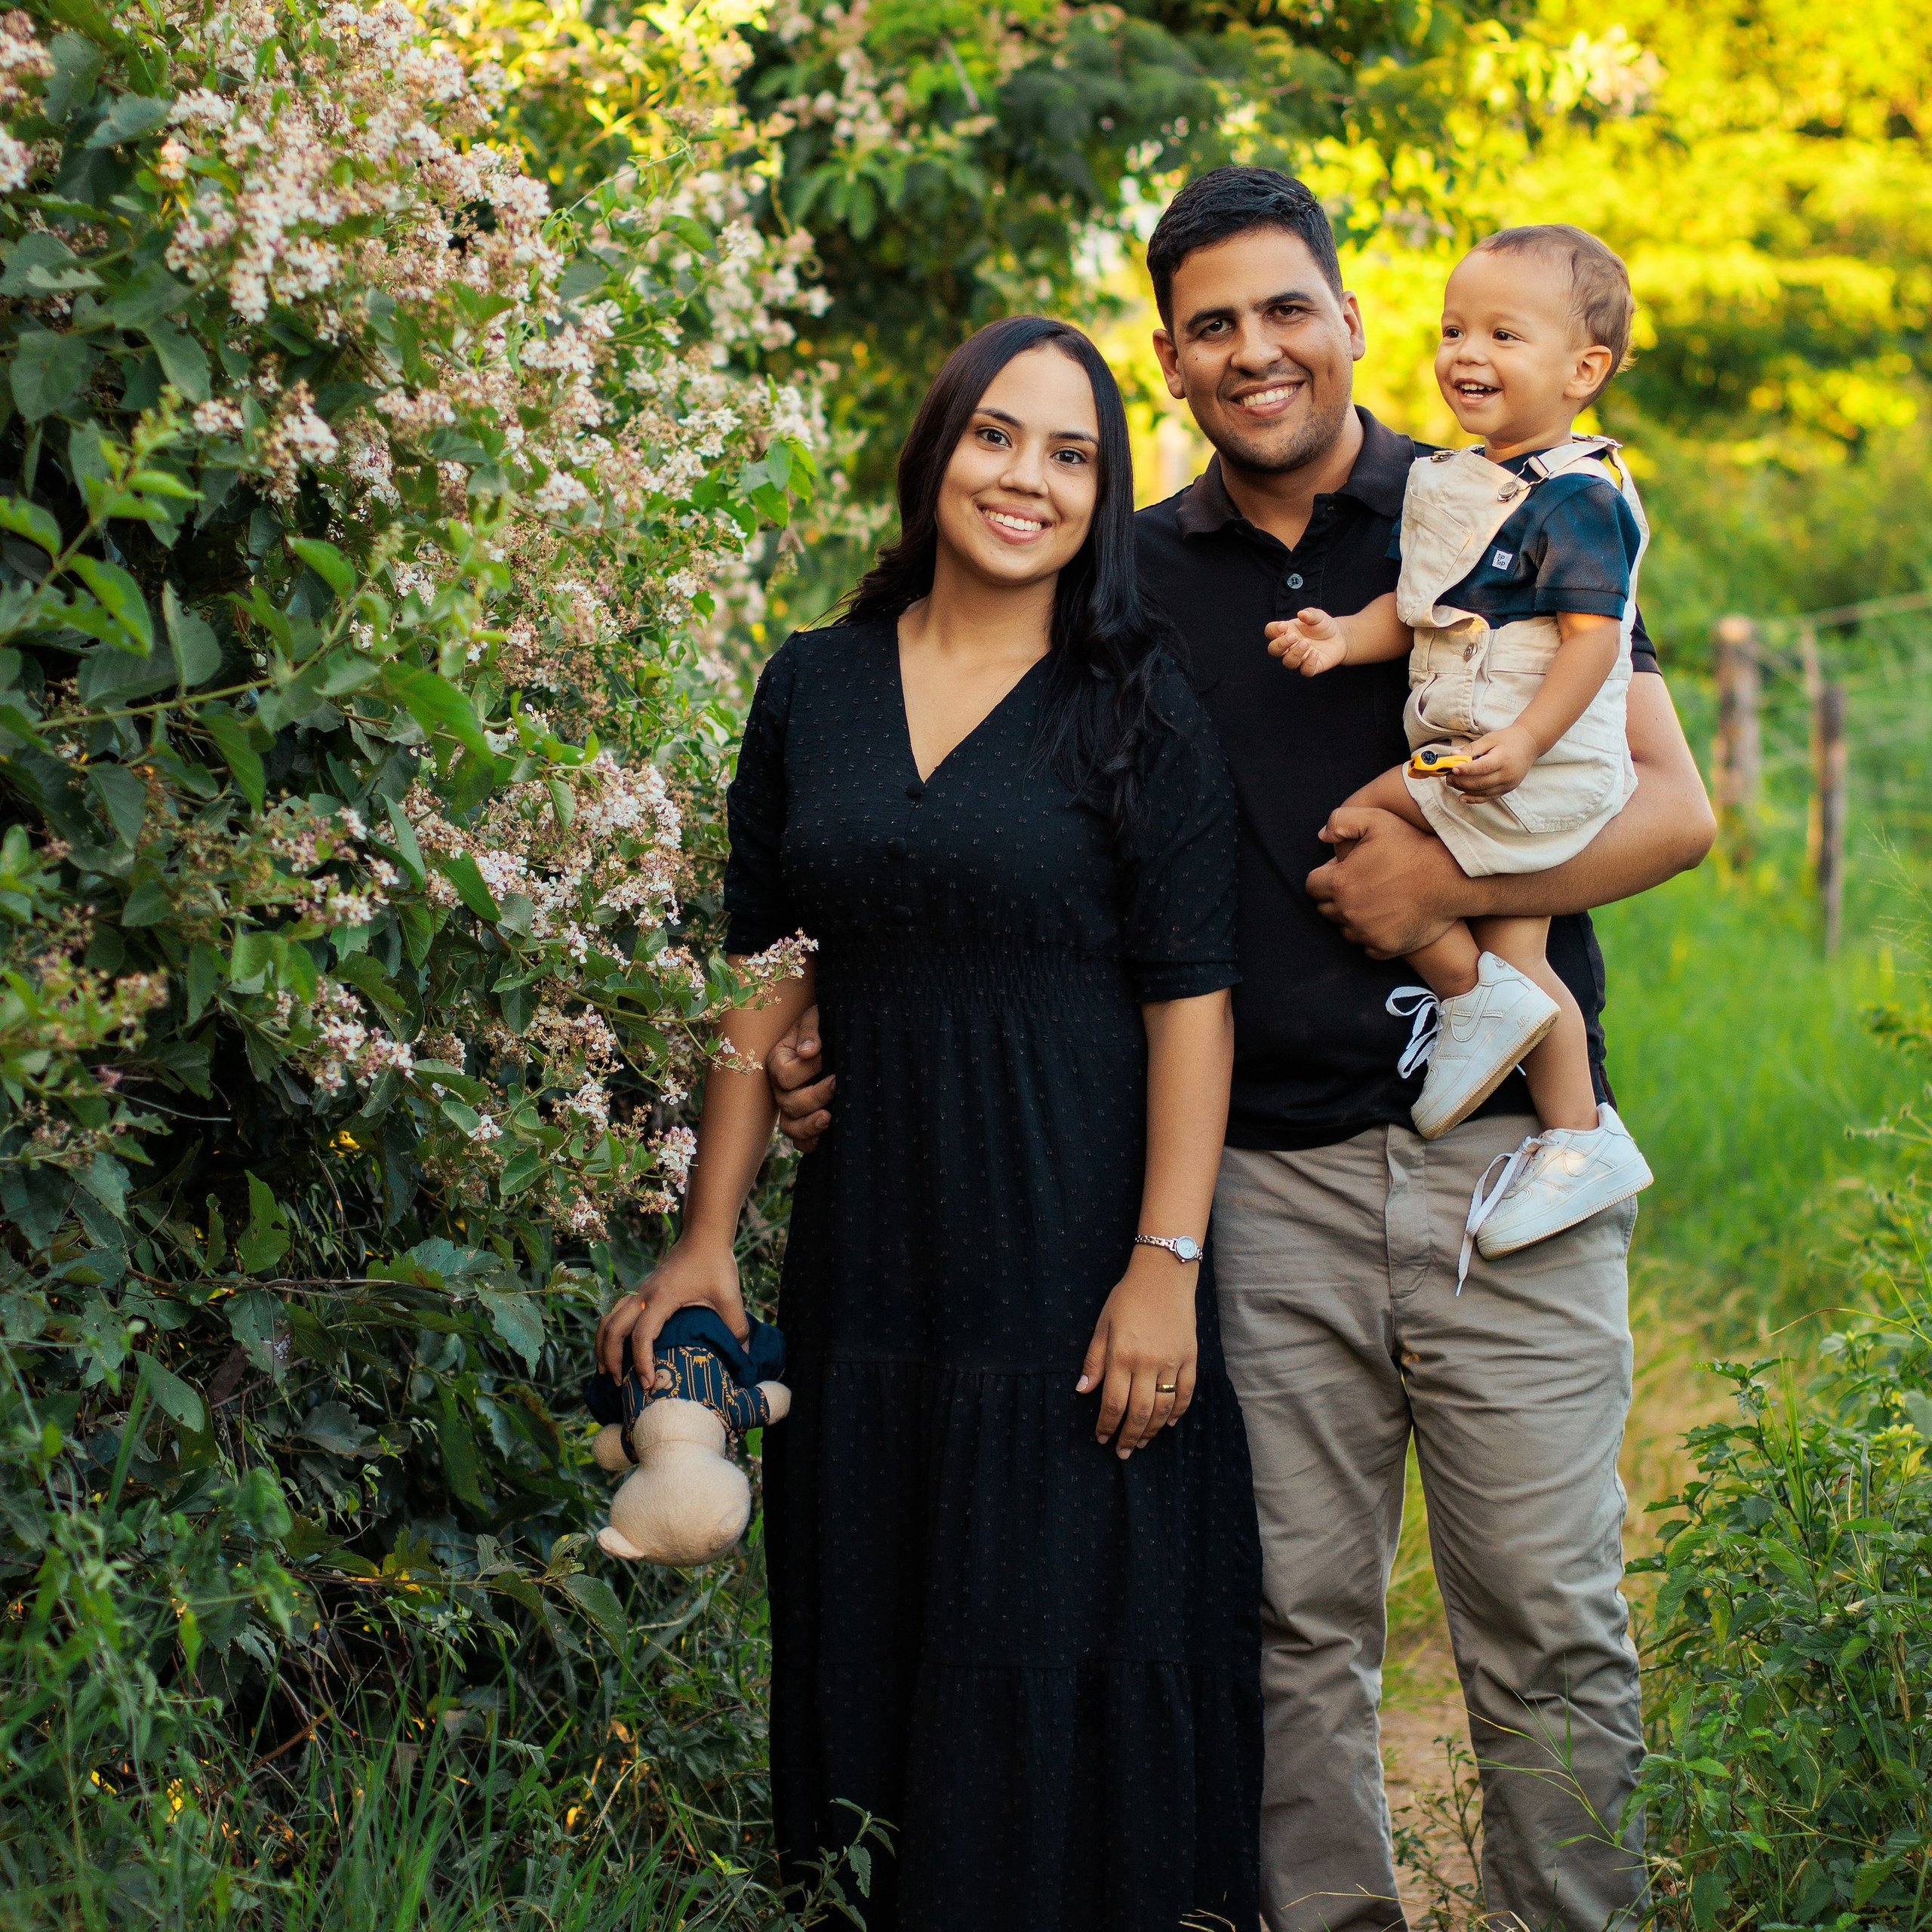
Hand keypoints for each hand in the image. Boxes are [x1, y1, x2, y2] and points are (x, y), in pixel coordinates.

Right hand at [595, 1241, 747, 1386]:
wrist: (703, 1235)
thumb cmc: (715, 1263)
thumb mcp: (729, 1295)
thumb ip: (736, 1326)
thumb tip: (743, 1355)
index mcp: (662, 1298)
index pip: (642, 1335)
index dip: (641, 1362)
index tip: (648, 1384)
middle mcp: (644, 1295)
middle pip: (613, 1329)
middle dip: (610, 1358)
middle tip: (618, 1384)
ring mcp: (639, 1292)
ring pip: (607, 1319)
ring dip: (603, 1345)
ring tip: (607, 1371)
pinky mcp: (641, 1291)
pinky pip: (615, 1313)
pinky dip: (610, 1332)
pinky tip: (616, 1347)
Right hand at [767, 1003, 832, 1151]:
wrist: (835, 1032)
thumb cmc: (823, 1022)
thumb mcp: (816, 1017)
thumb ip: (811, 1030)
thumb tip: (808, 1051)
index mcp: (778, 1060)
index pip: (784, 1075)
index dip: (806, 1070)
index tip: (826, 1057)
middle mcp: (781, 1087)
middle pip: (788, 1103)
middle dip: (815, 1096)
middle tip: (837, 1084)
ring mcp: (791, 1106)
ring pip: (790, 1127)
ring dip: (809, 1126)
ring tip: (829, 1117)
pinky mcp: (805, 1119)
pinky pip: (800, 1141)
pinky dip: (810, 1143)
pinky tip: (826, 1136)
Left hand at [1076, 1253, 1197, 1458]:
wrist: (1164, 1275)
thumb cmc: (1127, 1298)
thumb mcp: (1103, 1324)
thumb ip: (1094, 1359)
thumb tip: (1082, 1390)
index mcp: (1122, 1355)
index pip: (1113, 1402)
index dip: (1107, 1425)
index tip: (1102, 1438)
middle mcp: (1148, 1363)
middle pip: (1140, 1412)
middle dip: (1129, 1436)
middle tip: (1122, 1451)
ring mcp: (1172, 1362)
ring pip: (1164, 1408)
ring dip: (1153, 1430)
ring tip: (1142, 1442)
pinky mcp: (1190, 1358)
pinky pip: (1186, 1393)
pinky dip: (1179, 1411)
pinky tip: (1170, 1423)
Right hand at [1265, 608, 1348, 675]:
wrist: (1340, 637)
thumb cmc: (1323, 626)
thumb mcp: (1318, 616)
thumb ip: (1310, 614)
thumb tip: (1302, 614)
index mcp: (1286, 632)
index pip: (1270, 632)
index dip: (1273, 630)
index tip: (1284, 626)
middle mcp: (1289, 647)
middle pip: (1274, 650)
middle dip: (1281, 644)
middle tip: (1294, 636)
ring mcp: (1299, 658)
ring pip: (1288, 662)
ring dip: (1295, 653)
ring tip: (1306, 643)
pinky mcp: (1311, 667)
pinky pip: (1305, 671)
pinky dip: (1308, 663)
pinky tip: (1315, 653)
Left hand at [1308, 805, 1468, 958]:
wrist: (1450, 879)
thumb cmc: (1414, 847)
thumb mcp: (1377, 820)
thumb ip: (1341, 821)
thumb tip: (1322, 836)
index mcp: (1340, 883)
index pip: (1313, 886)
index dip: (1326, 877)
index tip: (1344, 872)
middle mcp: (1348, 911)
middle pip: (1326, 909)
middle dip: (1336, 898)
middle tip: (1361, 886)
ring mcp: (1365, 932)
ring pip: (1345, 930)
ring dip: (1353, 918)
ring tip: (1375, 903)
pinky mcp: (1384, 947)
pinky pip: (1367, 947)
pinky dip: (1372, 937)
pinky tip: (1386, 921)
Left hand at [1447, 725, 1536, 798]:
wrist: (1529, 745)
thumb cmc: (1508, 740)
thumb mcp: (1490, 739)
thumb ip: (1471, 748)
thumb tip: (1453, 755)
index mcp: (1503, 759)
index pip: (1482, 767)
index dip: (1466, 770)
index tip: (1452, 769)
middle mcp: (1507, 774)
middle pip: (1480, 783)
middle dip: (1461, 781)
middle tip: (1448, 777)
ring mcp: (1508, 784)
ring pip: (1482, 792)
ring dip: (1465, 789)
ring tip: (1452, 783)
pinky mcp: (1507, 789)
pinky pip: (1488, 797)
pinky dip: (1474, 799)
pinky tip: (1462, 796)